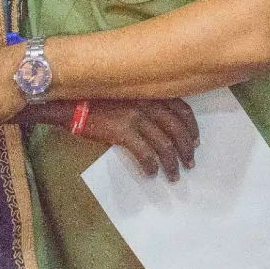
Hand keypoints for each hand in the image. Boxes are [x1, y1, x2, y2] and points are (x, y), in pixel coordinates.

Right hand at [81, 99, 198, 181]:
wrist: (72, 103)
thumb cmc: (98, 99)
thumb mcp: (128, 95)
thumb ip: (146, 105)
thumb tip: (161, 129)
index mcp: (151, 93)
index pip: (182, 109)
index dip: (192, 127)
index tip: (196, 141)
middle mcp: (148, 102)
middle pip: (177, 129)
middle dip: (187, 148)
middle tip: (190, 163)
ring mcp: (136, 116)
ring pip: (164, 144)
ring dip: (172, 163)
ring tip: (174, 175)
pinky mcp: (123, 130)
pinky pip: (145, 153)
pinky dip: (152, 165)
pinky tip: (152, 173)